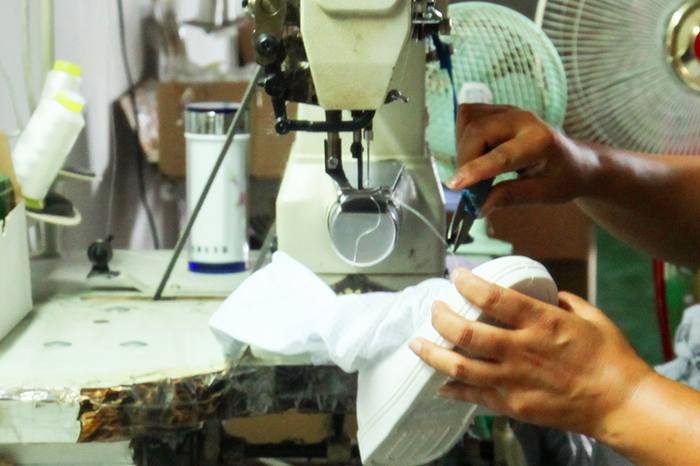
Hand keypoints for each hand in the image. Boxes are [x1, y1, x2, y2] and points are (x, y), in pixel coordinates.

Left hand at [409, 268, 654, 438]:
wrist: (622, 404)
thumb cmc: (610, 358)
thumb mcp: (589, 316)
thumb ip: (561, 301)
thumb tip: (543, 293)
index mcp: (541, 322)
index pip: (492, 296)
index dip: (467, 283)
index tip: (456, 275)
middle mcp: (522, 350)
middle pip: (465, 331)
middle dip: (441, 317)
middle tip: (435, 308)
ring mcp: (514, 381)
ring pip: (460, 366)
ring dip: (432, 353)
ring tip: (417, 342)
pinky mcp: (513, 405)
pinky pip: (473, 396)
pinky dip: (453, 388)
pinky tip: (440, 381)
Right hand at [448, 104, 600, 215]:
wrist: (575, 160)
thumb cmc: (562, 179)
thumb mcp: (542, 194)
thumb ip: (509, 197)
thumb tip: (477, 207)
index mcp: (540, 142)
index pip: (501, 155)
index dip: (475, 170)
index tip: (454, 185)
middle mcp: (523, 119)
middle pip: (477, 130)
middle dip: (465, 159)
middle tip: (468, 186)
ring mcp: (508, 111)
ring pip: (468, 120)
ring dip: (462, 146)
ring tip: (475, 168)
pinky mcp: (497, 109)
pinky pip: (467, 116)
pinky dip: (463, 136)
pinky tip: (476, 152)